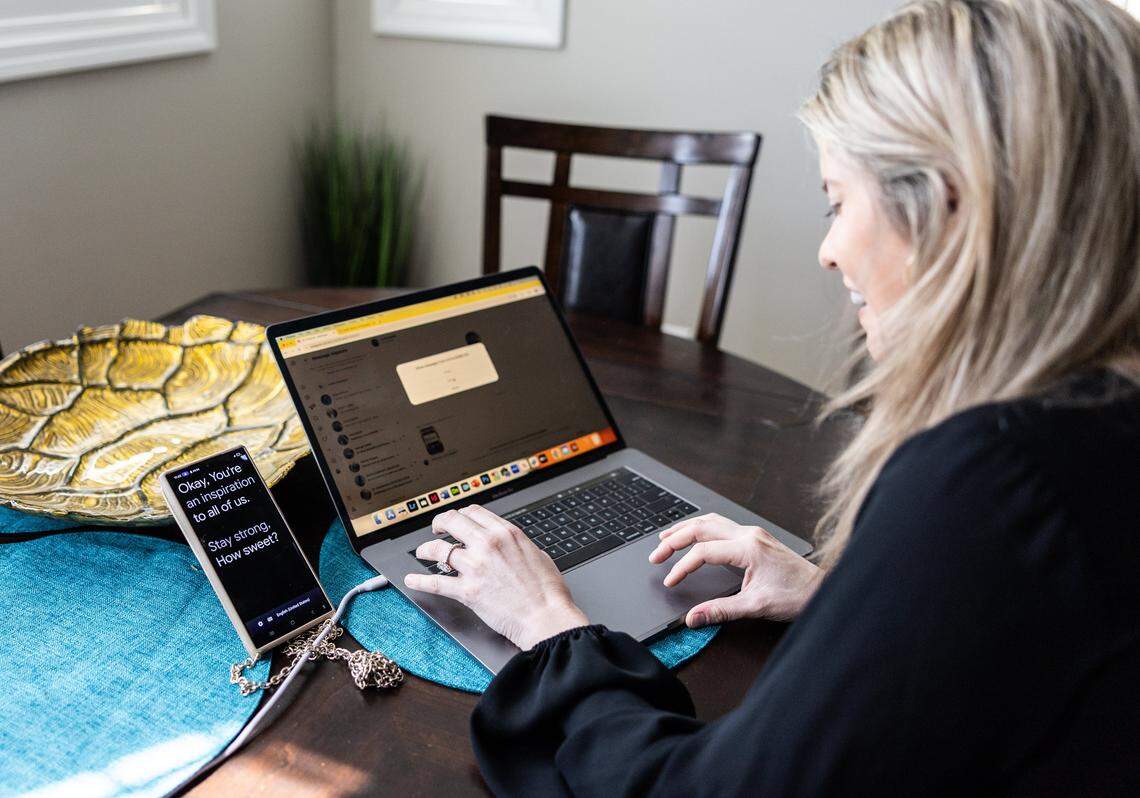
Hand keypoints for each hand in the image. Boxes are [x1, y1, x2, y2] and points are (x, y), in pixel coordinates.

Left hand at [404, 505, 588, 649]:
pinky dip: (420, 581)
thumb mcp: (537, 553)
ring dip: (426, 549)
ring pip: (439, 549)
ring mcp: (475, 567)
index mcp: (506, 533)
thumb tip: (509, 544)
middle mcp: (487, 545)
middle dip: (440, 523)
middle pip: (452, 522)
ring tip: (422, 552)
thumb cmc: (548, 591)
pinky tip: (412, 580)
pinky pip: (435, 583)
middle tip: (436, 529)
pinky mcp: (467, 591)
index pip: (474, 512)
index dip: (461, 514)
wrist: (546, 617)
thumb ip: (517, 544)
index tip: (457, 520)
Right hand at [648, 513, 822, 626]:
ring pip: (711, 522)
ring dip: (686, 528)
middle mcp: (749, 534)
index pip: (704, 552)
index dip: (682, 566)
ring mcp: (753, 533)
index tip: (670, 580)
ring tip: (665, 538)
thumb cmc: (796, 596)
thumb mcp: (756, 606)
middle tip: (656, 554)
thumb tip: (693, 619)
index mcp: (748, 548)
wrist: (822, 590)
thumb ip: (720, 611)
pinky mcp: (755, 537)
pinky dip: (701, 528)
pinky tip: (695, 535)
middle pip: (702, 527)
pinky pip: (722, 525)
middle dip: (675, 539)